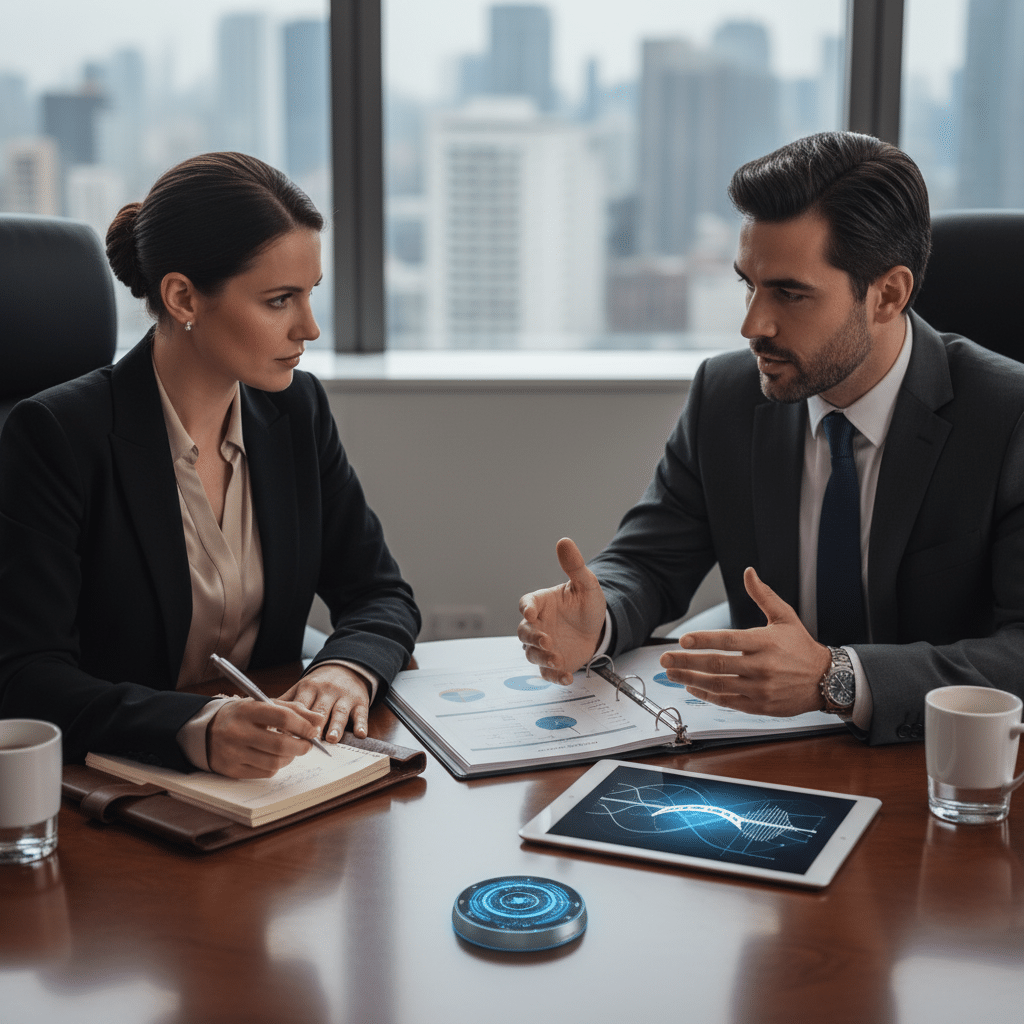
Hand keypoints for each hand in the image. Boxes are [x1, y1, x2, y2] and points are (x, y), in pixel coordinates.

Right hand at [207, 698, 324, 778]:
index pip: (282, 718)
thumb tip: (319, 720)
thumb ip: (293, 709)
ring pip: (275, 762)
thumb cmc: (243, 716)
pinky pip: (265, 773)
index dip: (303, 725)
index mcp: (247, 710)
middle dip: (302, 746)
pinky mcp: (232, 770)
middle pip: (280, 744)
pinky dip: (277, 766)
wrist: (206, 731)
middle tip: (308, 745)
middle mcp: (238, 732)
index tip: (314, 730)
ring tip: (291, 750)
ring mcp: (233, 753)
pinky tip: (275, 757)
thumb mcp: (264, 705)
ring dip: (290, 757)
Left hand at [280, 664, 371, 740]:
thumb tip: (262, 718)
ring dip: (336, 726)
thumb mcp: (301, 689)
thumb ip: (285, 703)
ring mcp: (344, 697)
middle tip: (308, 741)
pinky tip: (360, 734)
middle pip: (319, 710)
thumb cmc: (319, 686)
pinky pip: (361, 714)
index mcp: (308, 689)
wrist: (346, 668)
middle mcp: (326, 692)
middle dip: (314, 725)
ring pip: (339, 713)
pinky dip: (361, 724)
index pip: (299, 706)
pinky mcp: (360, 702)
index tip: (285, 736)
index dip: (293, 721)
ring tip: (331, 739)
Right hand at [517, 537, 606, 685]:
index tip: (530, 613)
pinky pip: (547, 673)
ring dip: (541, 657)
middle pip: (523, 633)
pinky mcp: (553, 663)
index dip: (526, 608)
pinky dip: (554, 677)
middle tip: (546, 640)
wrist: (599, 629)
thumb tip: (564, 541)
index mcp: (541, 604)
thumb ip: (574, 566)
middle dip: (532, 638)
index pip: (526, 604)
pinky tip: (566, 677)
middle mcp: (538, 626)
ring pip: (532, 654)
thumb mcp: (586, 584)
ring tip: (557, 658)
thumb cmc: (587, 605)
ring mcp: (543, 646)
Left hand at [659, 567, 830, 716]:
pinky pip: (728, 701)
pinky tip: (692, 687)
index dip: (703, 640)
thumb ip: (763, 596)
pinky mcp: (760, 706)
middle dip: (687, 662)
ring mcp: (760, 688)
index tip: (683, 640)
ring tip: (672, 673)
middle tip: (666, 658)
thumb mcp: (785, 617)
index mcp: (765, 642)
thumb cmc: (801, 647)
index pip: (728, 640)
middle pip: (718, 665)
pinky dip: (707, 695)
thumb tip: (748, 573)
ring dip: (691, 679)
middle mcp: (762, 666)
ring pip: (719, 685)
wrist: (827, 680)